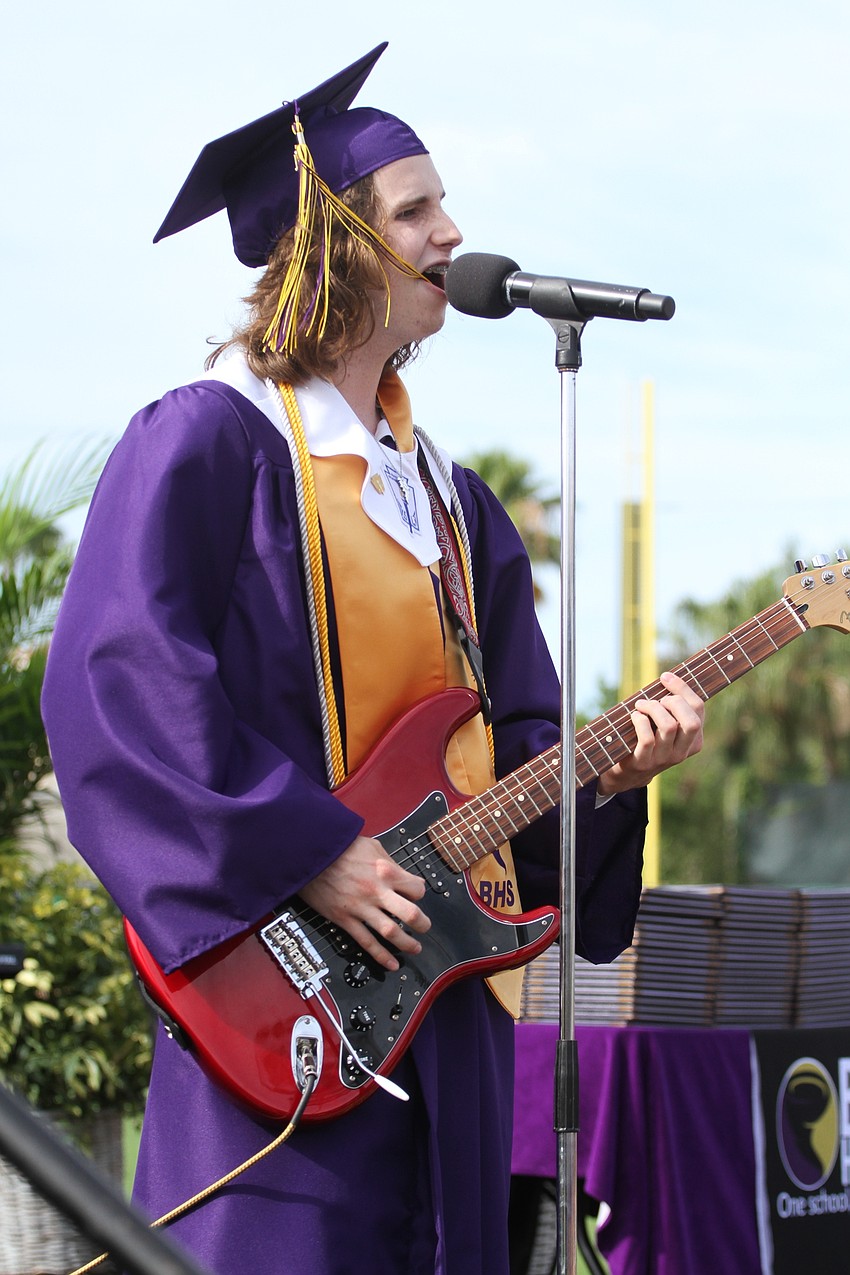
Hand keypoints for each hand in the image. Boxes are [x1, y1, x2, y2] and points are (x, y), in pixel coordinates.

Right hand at [299, 834, 430, 971]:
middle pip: (410, 914)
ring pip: (391, 932)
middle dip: (422, 924)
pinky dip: (380, 956)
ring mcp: (361, 907)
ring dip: (406, 944)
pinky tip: (391, 964)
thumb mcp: (372, 846)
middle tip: (425, 927)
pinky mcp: (345, 919)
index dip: (419, 893)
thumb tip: (403, 873)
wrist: (310, 853)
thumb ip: (390, 862)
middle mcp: (377, 892)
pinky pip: (366, 942)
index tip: (416, 896)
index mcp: (386, 872)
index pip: (416, 889)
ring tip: (414, 948)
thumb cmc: (339, 847)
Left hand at [596, 670, 704, 796]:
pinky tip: (634, 716)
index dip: (682, 688)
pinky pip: (648, 738)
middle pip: (692, 721)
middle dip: (674, 701)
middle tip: (657, 700)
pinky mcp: (644, 762)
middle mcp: (683, 752)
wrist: (628, 772)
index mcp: (694, 741)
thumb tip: (668, 678)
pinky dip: (640, 720)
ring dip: (653, 708)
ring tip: (641, 705)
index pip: (698, 708)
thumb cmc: (647, 738)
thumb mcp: (665, 726)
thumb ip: (672, 707)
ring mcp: (664, 759)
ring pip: (669, 726)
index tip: (666, 677)